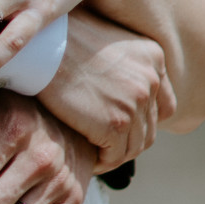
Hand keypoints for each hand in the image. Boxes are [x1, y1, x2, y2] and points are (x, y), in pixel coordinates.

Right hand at [40, 9, 175, 168]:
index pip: (163, 104)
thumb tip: (119, 94)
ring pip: (134, 146)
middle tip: (104, 145)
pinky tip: (87, 158)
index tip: (123, 126)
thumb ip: (124, 66)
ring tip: (95, 154)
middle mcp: (150, 80)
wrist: (41, 46)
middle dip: (128, 140)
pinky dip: (102, 162)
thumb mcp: (106, 41)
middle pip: (149, 128)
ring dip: (115, 154)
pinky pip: (115, 157)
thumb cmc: (61, 41)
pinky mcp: (115, 124)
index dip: (144, 120)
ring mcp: (136, 103)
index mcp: (153, 57)